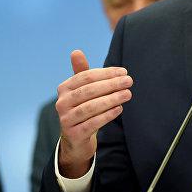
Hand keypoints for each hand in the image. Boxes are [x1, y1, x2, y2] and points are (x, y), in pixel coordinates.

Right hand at [55, 50, 132, 177]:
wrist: (76, 140)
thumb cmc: (82, 109)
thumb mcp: (81, 91)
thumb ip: (82, 72)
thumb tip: (76, 51)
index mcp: (64, 88)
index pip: (86, 77)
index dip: (106, 73)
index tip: (124, 72)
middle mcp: (61, 103)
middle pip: (89, 91)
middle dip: (111, 85)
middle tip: (129, 81)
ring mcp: (66, 119)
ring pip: (91, 107)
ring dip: (111, 99)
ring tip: (128, 94)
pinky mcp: (74, 134)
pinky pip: (92, 123)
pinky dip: (107, 115)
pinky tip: (119, 108)